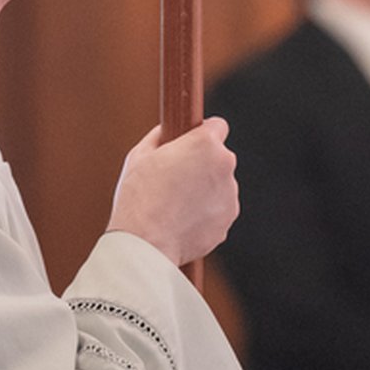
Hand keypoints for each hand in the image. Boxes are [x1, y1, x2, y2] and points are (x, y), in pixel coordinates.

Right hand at [108, 119, 238, 266]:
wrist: (146, 243)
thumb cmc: (139, 197)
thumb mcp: (140, 155)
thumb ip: (160, 136)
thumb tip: (167, 131)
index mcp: (205, 144)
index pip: (218, 126)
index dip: (202, 134)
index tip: (191, 143)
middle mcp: (225, 165)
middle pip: (218, 158)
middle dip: (202, 164)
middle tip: (175, 178)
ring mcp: (230, 195)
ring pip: (219, 185)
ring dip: (204, 190)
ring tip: (175, 204)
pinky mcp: (227, 220)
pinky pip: (218, 210)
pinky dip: (205, 213)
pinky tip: (181, 220)